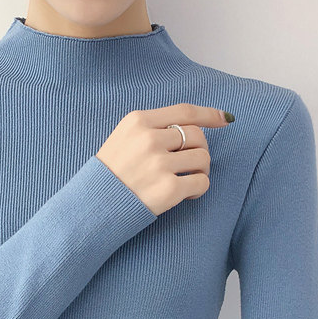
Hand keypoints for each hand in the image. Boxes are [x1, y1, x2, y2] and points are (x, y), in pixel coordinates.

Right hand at [95, 102, 233, 216]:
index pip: (184, 111)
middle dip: (200, 149)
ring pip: (203, 158)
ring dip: (201, 170)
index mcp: (138, 122)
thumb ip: (152, 128)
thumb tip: (196, 125)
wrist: (92, 206)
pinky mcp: (168, 190)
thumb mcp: (123, 138)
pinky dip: (199, 189)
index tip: (225, 119)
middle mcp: (150, 140)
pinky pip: (202, 183)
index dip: (209, 114)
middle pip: (197, 135)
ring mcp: (159, 165)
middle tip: (190, 165)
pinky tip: (187, 195)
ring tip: (188, 180)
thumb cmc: (110, 174)